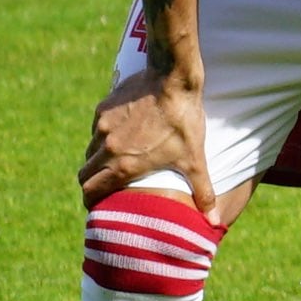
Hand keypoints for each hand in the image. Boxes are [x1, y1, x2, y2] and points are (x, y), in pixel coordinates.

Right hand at [81, 62, 213, 212]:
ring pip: (90, 152)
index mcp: (123, 165)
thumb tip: (216, 221)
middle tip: (104, 188)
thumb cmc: (184, 122)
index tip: (96, 206)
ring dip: (98, 160)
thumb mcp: (195, 159)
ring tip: (115, 162)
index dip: (91, 202)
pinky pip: (96, 130)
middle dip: (91, 184)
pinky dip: (103, 138)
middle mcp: (106, 148)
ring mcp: (102, 127)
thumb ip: (203, 191)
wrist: (172, 79)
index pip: (91, 191)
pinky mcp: (103, 109)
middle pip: (85, 174)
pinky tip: (122, 135)